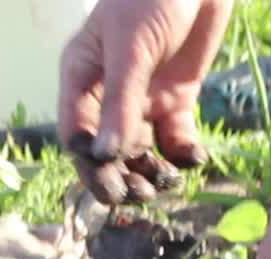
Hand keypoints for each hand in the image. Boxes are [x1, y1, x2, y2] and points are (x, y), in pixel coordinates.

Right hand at [58, 0, 232, 203]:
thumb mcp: (131, 50)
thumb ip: (120, 104)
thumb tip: (104, 157)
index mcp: (81, 79)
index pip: (76, 135)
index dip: (89, 164)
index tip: (110, 184)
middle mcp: (107, 96)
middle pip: (106, 152)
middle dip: (120, 177)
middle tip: (140, 195)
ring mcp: (143, 100)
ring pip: (141, 152)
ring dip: (152, 172)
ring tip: (168, 181)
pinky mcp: (177, 101)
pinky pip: (175, 139)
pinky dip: (183, 154)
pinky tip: (194, 158)